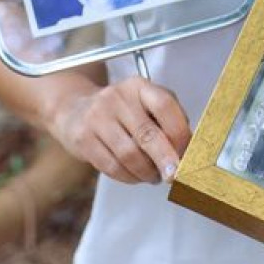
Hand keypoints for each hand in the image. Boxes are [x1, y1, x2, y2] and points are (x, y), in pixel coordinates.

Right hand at [49, 77, 190, 184]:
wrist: (74, 110)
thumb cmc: (120, 111)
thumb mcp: (144, 104)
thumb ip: (168, 120)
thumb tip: (189, 149)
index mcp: (138, 86)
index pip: (165, 105)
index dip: (180, 133)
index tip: (187, 154)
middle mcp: (117, 98)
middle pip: (147, 134)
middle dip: (165, 160)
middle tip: (174, 175)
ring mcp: (97, 117)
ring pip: (129, 155)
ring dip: (146, 172)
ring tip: (153, 176)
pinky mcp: (83, 138)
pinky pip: (112, 166)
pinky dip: (129, 177)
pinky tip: (135, 176)